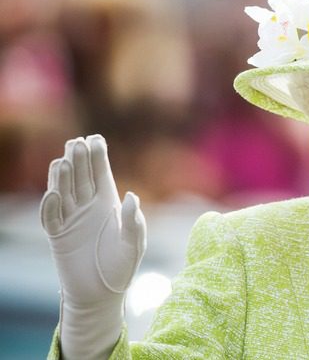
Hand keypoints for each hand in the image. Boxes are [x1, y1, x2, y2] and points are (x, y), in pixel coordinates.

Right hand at [41, 134, 145, 358]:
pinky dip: (50, 206)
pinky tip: (53, 193)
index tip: (96, 138)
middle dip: (79, 161)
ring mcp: (71, 220)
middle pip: (81, 179)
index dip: (98, 158)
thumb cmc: (122, 267)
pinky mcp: (58, 236)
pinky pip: (51, 218)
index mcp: (108, 205)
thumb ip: (133, 221)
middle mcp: (88, 208)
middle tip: (77, 142)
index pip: (101, 175)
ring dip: (63, 177)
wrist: (101, 294)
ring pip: (64, 193)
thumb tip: (132, 196)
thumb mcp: (133, 244)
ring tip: (65, 160)